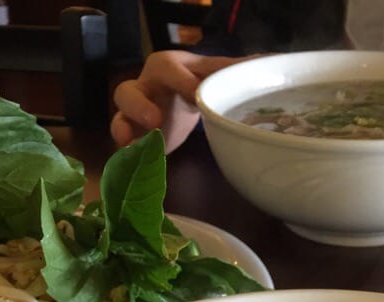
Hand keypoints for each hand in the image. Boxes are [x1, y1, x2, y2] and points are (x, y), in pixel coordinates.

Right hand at [111, 51, 243, 152]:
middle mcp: (144, 86)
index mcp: (166, 67)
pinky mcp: (135, 133)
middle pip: (128, 90)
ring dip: (123, 127)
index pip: (169, 69)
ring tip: (129, 141)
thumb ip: (231, 71)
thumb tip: (265, 61)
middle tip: (155, 121)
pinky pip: (123, 139)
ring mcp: (135, 111)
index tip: (195, 96)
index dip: (179, 81)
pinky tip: (132, 158)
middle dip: (139, 105)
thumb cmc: (198, 83)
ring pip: (119, 115)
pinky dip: (126, 149)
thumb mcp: (213, 74)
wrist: (183, 100)